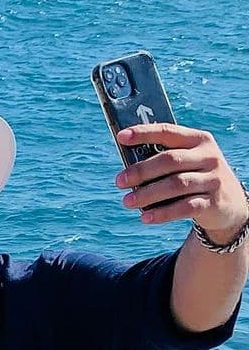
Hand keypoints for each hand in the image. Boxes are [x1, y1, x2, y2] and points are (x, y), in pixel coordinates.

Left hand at [115, 124, 248, 241]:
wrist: (230, 203)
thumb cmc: (196, 177)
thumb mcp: (188, 162)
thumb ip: (164, 160)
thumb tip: (128, 170)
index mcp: (199, 140)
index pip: (169, 132)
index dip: (144, 133)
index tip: (121, 137)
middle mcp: (208, 157)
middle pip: (170, 160)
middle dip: (141, 171)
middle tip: (119, 182)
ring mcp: (213, 179)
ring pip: (176, 184)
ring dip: (148, 194)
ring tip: (127, 201)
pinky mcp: (213, 203)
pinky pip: (184, 207)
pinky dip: (163, 213)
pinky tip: (145, 217)